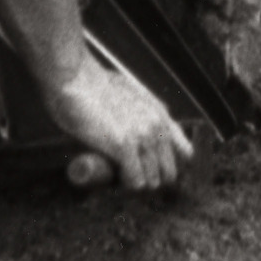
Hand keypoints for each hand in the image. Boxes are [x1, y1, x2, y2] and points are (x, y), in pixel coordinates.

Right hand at [46, 50, 190, 191]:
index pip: (185, 152)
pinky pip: (136, 181)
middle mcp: (158, 125)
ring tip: (116, 173)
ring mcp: (143, 136)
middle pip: (168, 173)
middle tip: (126, 173)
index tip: (147, 168)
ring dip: (135, 182)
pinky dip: (124, 184)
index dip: (165, 165)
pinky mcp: (124, 145)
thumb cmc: (93, 84)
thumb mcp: (130, 93)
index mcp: (161, 113)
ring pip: (152, 180)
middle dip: (149, 177)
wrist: (75, 76)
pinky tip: (113, 175)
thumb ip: (143, 111)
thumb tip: (143, 131)